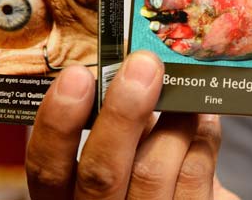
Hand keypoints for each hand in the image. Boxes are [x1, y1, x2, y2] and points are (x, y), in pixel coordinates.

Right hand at [26, 50, 238, 198]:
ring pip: (152, 171)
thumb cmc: (143, 171)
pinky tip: (204, 120)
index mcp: (66, 198)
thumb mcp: (117, 150)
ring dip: (174, 121)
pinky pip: (194, 175)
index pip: (47, 170)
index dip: (57, 125)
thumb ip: (112, 122)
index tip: (76, 75)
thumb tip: (127, 65)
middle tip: (143, 66)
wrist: (181, 198)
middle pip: (101, 174)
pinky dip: (203, 136)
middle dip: (122, 114)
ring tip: (186, 94)